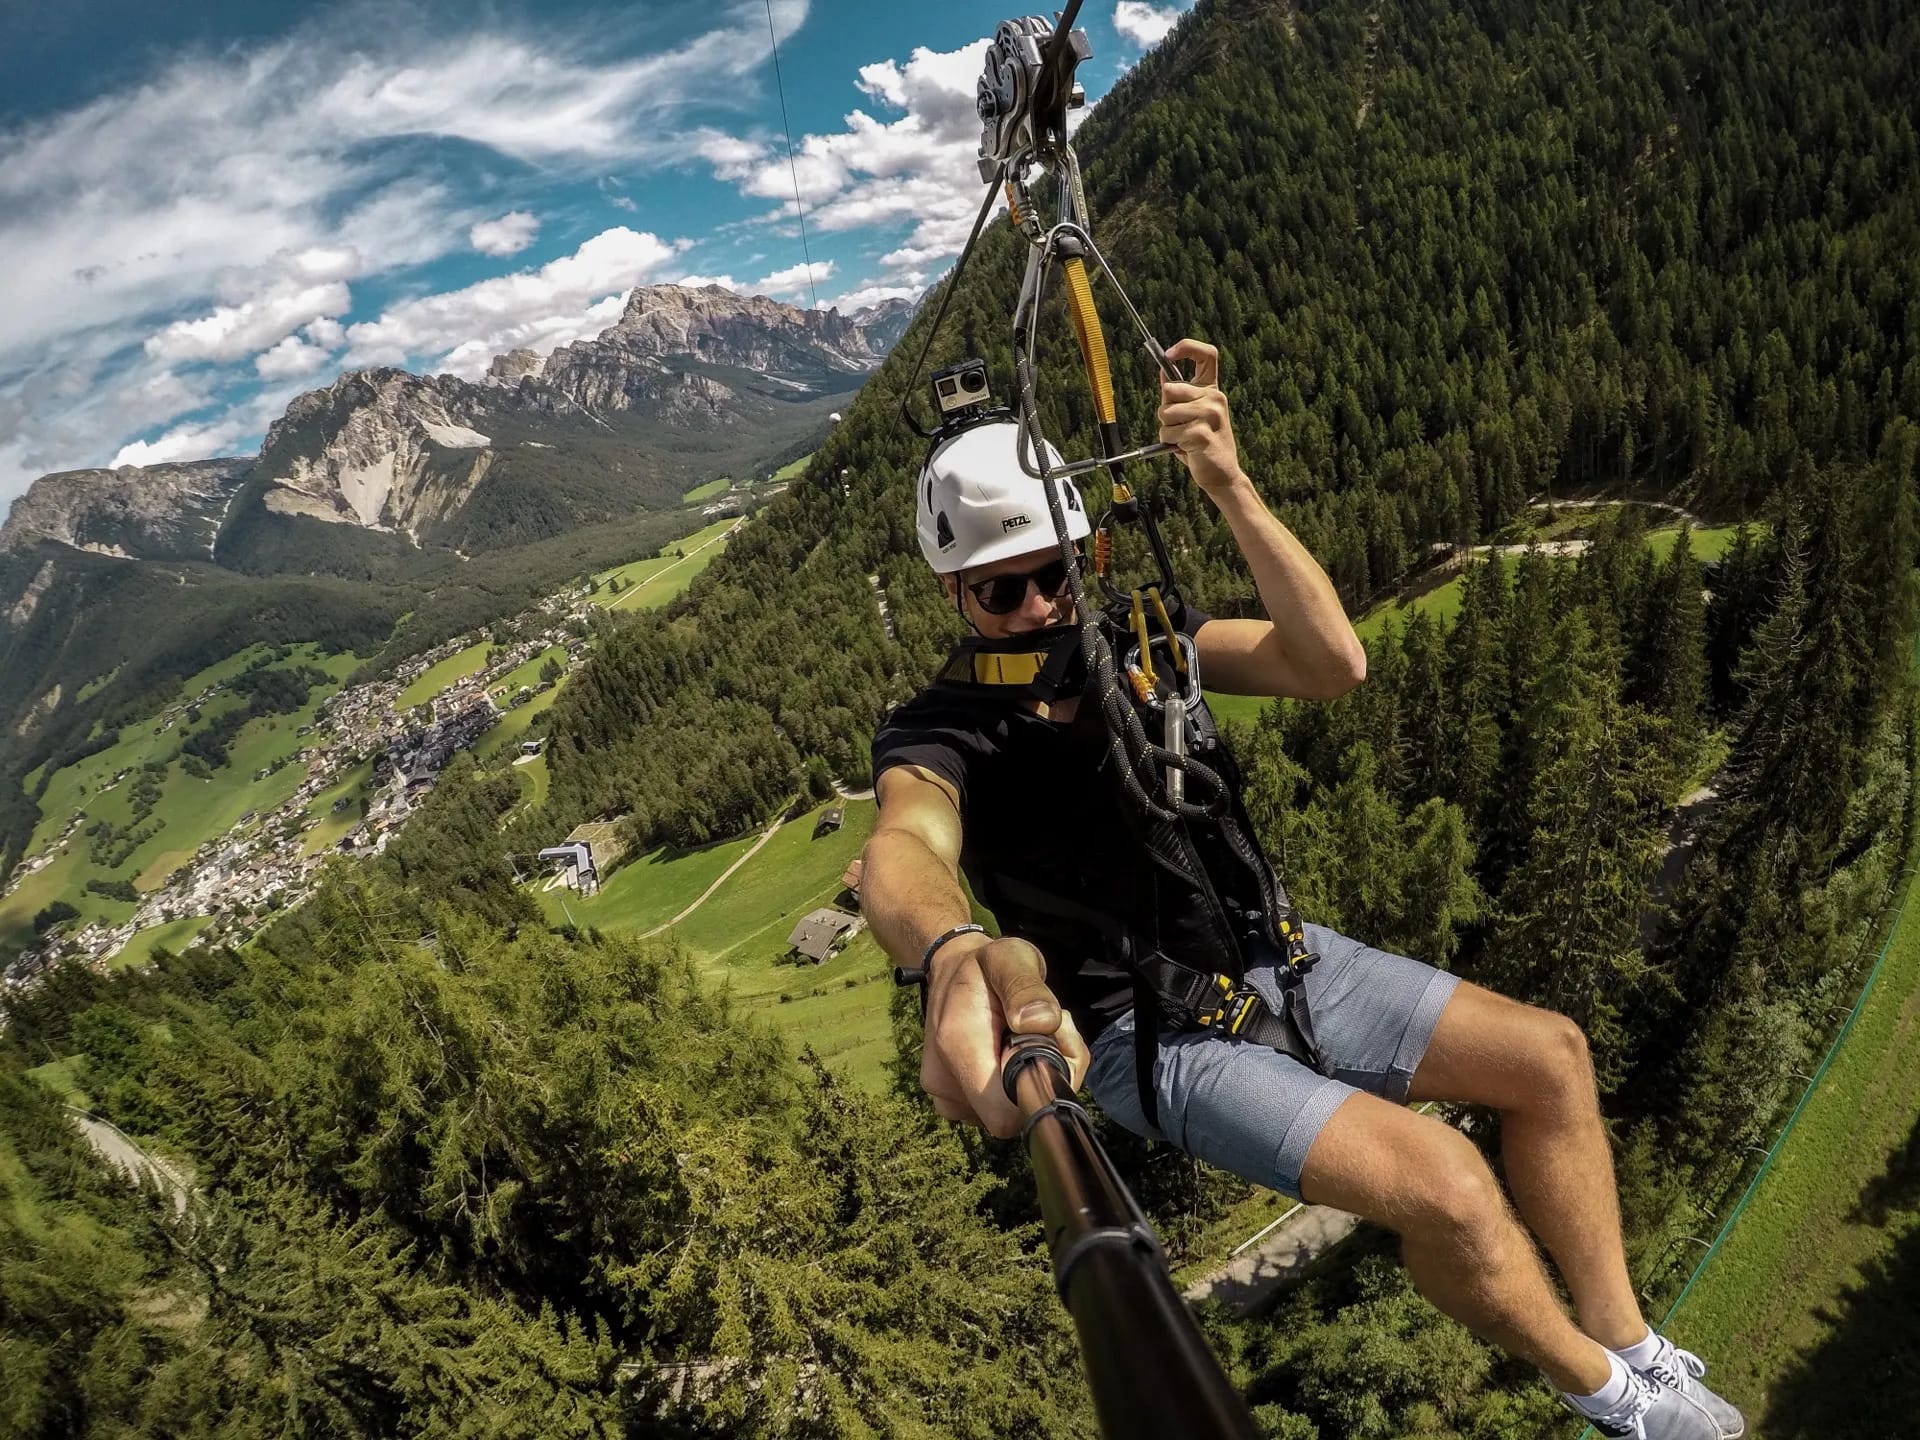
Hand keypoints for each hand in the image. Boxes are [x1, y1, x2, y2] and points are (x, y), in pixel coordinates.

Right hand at [920, 934, 1090, 1137]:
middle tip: (1045, 1034)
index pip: (1005, 1114)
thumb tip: (1041, 1023)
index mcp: (957, 1045)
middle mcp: (944, 1080)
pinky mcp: (951, 1100)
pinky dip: (1010, 1087)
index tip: (1049, 1050)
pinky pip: (993, 1110)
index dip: (1038, 1092)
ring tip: (1023, 1038)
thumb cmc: (985, 965)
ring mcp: (944, 1095)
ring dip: (1026, 1080)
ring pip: (1006, 1113)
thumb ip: (1026, 987)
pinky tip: (1008, 1054)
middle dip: (1039, 1078)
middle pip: (1013, 1115)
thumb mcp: (1011, 958)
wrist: (950, 970)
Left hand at [1158, 337, 1244, 498]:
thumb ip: (1180, 396)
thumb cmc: (1203, 444)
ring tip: (1183, 439)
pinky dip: (1170, 443)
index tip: (1168, 355)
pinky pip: (1167, 432)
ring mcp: (1209, 414)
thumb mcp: (1193, 415)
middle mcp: (1214, 398)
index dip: (1186, 347)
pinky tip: (1186, 449)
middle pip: (1170, 389)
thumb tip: (1163, 373)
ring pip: (1165, 413)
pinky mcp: (1200, 433)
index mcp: (1212, 390)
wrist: (1222, 474)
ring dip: (1167, 430)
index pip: (1206, 354)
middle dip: (1165, 410)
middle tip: (1179, 425)